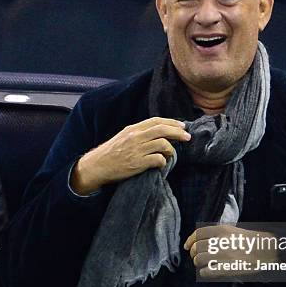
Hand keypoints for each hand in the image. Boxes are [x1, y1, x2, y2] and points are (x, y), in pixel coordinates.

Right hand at [71, 117, 189, 194]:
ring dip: (171, 150)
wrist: (98, 166)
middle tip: (187, 137)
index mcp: (133, 129)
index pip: (156, 121)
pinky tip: (162, 164)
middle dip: (178, 132)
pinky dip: (163, 162)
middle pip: (163, 130)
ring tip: (171, 154)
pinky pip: (158, 159)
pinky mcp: (138, 163)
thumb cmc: (112, 152)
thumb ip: (139, 133)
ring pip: (163, 144)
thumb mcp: (124, 136)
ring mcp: (137, 150)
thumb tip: (159, 132)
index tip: (182, 125)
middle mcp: (136, 137)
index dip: (172, 122)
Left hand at [185, 225, 276, 278]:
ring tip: (203, 264)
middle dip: (193, 253)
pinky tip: (208, 271)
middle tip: (196, 257)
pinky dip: (204, 272)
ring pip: (199, 259)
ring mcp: (224, 255)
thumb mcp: (233, 231)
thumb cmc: (250, 241)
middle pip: (196, 247)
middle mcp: (221, 241)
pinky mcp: (227, 268)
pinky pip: (206, 272)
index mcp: (222, 230)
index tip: (187, 246)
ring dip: (198, 263)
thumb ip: (216, 234)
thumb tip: (197, 241)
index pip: (198, 233)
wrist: (268, 251)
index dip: (190, 240)